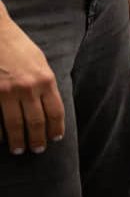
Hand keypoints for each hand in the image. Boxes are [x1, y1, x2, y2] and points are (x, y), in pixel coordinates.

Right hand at [0, 15, 64, 153]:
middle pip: (36, 122)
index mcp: (45, 80)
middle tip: (37, 150)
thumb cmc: (18, 46)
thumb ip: (45, 83)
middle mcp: (28, 88)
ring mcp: (7, 91)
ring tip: (19, 150)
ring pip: (15, 124)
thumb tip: (48, 104)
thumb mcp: (39, 62)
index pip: (55, 112)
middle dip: (38, 139)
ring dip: (18, 140)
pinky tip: (1, 139)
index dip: (56, 128)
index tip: (55, 138)